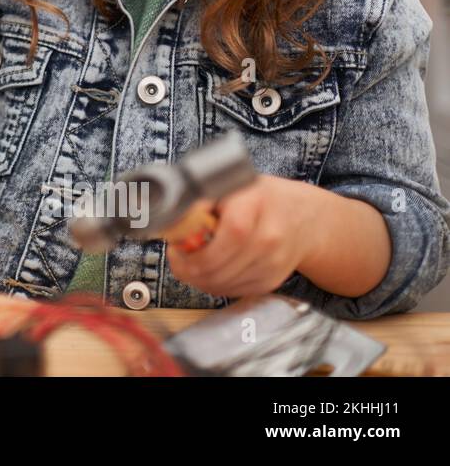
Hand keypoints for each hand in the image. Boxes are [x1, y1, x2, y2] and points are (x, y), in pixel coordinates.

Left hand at [166, 174, 319, 298]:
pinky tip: (210, 270)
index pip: (230, 235)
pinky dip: (214, 285)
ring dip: (198, 279)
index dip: (198, 249)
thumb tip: (172, 220)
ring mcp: (273, 263)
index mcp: (257, 205)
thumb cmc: (262, 200)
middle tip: (177, 257)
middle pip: (221, 266)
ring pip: (222, 284)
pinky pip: (233, 292)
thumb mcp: (233, 186)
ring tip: (190, 262)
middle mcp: (270, 237)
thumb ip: (202, 201)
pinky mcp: (271, 282)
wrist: (306, 220)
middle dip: (189, 267)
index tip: (177, 247)